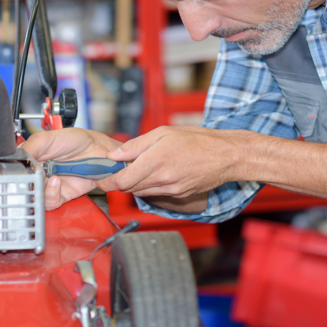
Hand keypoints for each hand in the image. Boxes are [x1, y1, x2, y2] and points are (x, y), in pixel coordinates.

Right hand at [20, 128, 121, 209]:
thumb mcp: (48, 138)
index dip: (16, 172)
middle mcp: (37, 173)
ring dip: (40, 189)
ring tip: (50, 177)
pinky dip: (51, 194)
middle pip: (22, 186)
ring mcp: (48, 185)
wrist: (99, 152)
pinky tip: (56, 182)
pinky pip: (49, 203)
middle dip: (27, 183)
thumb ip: (31, 146)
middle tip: (35, 175)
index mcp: (31, 158)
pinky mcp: (59, 195)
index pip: (15, 170)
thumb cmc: (76, 141)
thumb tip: (19, 158)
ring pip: (34, 197)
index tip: (21, 169)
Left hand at [101, 126, 243, 198]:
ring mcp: (171, 190)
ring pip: (141, 192)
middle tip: (113, 171)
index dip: (106, 182)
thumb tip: (114, 155)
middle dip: (118, 182)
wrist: (227, 156)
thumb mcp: (163, 132)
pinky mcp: (179, 195)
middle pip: (129, 188)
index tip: (99, 179)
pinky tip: (153, 174)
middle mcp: (161, 179)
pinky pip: (156, 193)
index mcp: (155, 161)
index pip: (121, 181)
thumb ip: (136, 145)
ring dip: (133, 184)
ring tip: (135, 170)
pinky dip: (149, 186)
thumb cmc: (198, 139)